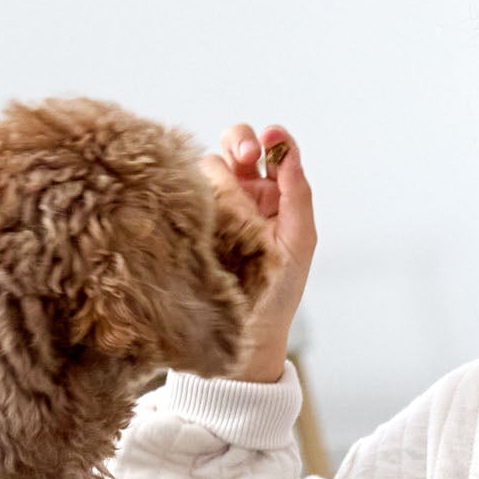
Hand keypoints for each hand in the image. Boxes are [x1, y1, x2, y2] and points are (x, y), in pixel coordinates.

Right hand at [201, 124, 315, 383]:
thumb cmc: (277, 293)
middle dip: (238, 144)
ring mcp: (210, 209)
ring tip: (226, 207)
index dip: (266, 139)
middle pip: (231, 148)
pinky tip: (195, 209)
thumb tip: (286, 148)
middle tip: (245, 161)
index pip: (265, 150)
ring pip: (204, 169)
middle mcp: (239, 196)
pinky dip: (187, 192)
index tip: (269, 141)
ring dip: (215, 176)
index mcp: (270, 195)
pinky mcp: (185, 223)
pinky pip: (181, 195)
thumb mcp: (297, 241)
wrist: (245, 339)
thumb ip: (296, 192)